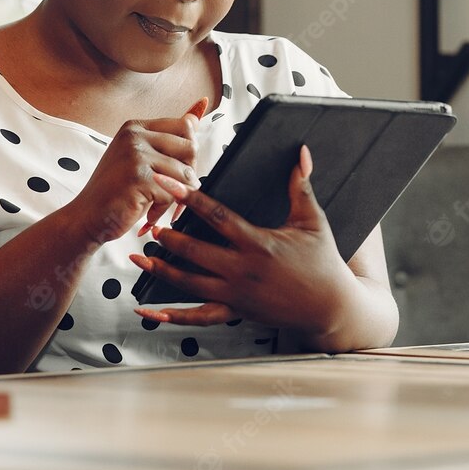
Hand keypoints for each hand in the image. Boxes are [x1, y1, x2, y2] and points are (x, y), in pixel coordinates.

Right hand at [60, 109, 203, 250]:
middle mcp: (134, 136)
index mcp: (136, 127)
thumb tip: (196, 115)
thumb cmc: (117, 191)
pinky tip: (148, 211)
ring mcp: (135, 155)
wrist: (87, 217)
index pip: (185, 127)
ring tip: (155, 201)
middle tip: (169, 188)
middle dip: (188, 173)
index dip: (188, 153)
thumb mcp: (141, 159)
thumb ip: (168, 140)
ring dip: (176, 194)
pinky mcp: (138, 177)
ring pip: (185, 173)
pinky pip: (174, 192)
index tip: (175, 169)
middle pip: (190, 148)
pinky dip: (165, 207)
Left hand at [129, 145, 360, 335]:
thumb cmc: (323, 261)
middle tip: (148, 220)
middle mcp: (243, 270)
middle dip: (168, 235)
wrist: (330, 307)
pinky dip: (171, 316)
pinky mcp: (235, 312)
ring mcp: (236, 294)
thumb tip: (302, 152)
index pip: (217, 216)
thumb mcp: (313, 220)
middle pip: (195, 251)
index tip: (168, 184)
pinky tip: (148, 311)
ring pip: (190, 283)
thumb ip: (301, 186)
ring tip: (138, 256)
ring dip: (162, 269)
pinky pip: (198, 317)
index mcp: (259, 243)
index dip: (190, 199)